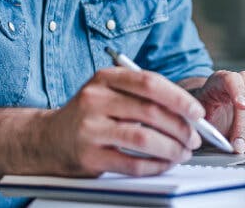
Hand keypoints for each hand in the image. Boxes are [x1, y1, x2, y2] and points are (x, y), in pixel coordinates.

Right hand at [37, 67, 204, 175]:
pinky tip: (164, 164)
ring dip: (171, 148)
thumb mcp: (108, 92)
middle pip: (150, 112)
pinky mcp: (88, 156)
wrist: (48, 139)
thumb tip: (187, 111)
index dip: (178, 98)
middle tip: (194, 138)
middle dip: (180, 127)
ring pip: (143, 138)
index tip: (197, 112)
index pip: (149, 82)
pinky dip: (155, 166)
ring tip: (182, 152)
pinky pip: (131, 164)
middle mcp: (94, 99)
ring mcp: (89, 128)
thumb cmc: (88, 115)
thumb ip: (142, 96)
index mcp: (105, 78)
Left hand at [189, 71, 244, 152]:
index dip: (237, 91)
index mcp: (221, 81)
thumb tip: (202, 133)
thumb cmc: (204, 115)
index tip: (241, 106)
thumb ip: (198, 123)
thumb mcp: (196, 118)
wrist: (213, 117)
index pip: (231, 79)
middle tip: (240, 145)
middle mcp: (243, 84)